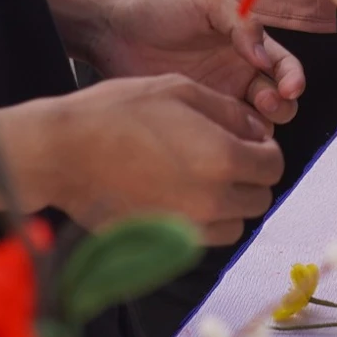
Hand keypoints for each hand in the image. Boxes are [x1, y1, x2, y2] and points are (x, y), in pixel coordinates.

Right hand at [23, 75, 286, 243]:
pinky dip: (202, 222)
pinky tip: (177, 196)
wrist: (62, 153)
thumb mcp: (179, 90)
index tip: (247, 142)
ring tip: (199, 178)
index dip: (264, 150)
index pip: (274, 166)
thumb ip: (227, 111)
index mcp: (223, 158)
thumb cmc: (116, 113)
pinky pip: (203, 238)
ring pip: (234, 224)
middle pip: (259, 199)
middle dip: (250, 178)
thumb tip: (257, 128)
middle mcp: (212, 200)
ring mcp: (188, 228)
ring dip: (229, 204)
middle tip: (224, 158)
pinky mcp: (163, 245)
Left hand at [95, 0, 306, 126]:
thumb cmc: (160, 9)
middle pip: (279, 100)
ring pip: (256, 124)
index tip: (290, 88)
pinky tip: (223, 134)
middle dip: (281, 104)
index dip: (293, 78)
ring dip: (261, 125)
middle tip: (264, 102)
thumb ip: (241, 21)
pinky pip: (224, 135)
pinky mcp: (196, 119)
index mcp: (246, 46)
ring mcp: (218, 100)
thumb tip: (264, 57)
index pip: (283, 66)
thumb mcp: (205, 2)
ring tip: (245, 121)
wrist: (114, 32)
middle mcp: (238, 75)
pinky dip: (233, 139)